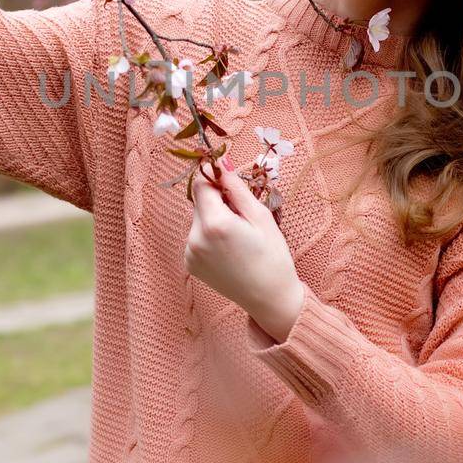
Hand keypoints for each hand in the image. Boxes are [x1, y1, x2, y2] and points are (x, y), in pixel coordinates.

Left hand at [185, 159, 304, 341]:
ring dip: (214, 217)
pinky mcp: (190, 264)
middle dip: (217, 199)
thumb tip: (222, 163)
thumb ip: (236, 188)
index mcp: (214, 223)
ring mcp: (190, 253)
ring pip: (198, 219)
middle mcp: (195, 238)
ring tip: (238, 235)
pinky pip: (196, 237)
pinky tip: (229, 248)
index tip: (228, 177)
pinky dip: (210, 235)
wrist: (270, 298)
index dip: (214, 176)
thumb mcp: (260, 216)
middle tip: (242, 214)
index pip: (201, 183)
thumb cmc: (273, 256)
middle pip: (199, 201)